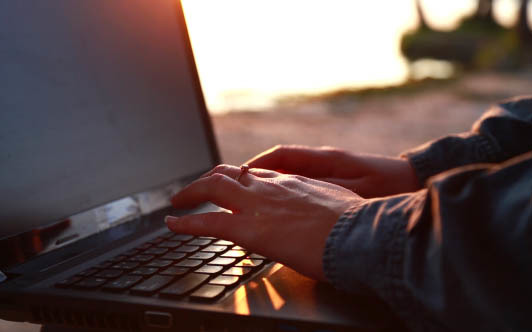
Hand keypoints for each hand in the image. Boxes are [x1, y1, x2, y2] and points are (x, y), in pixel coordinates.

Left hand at [166, 165, 364, 280]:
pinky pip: (207, 223)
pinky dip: (186, 223)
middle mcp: (270, 187)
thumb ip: (320, 204)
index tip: (228, 181)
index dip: (236, 177)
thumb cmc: (357, 224)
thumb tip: (319, 214)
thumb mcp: (337, 204)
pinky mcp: (249, 229)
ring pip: (212, 189)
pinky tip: (172, 224)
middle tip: (194, 188)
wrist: (359, 234)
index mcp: (292, 182)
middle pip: (228, 173)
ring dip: (191, 193)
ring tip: (178, 200)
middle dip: (207, 178)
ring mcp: (257, 205)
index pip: (255, 174)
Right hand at [246, 145, 419, 197]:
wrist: (414, 182)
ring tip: (246, 200)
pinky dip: (284, 193)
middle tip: (229, 188)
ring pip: (287, 176)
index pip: (282, 155)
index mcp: (325, 159)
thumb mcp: (356, 189)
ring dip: (266, 185)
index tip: (238, 176)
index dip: (256, 165)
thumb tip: (293, 191)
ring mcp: (326, 173)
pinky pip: (300, 185)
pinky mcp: (333, 184)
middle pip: (278, 165)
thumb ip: (324, 190)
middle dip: (252, 175)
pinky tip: (277, 210)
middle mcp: (321, 163)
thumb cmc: (388, 185)